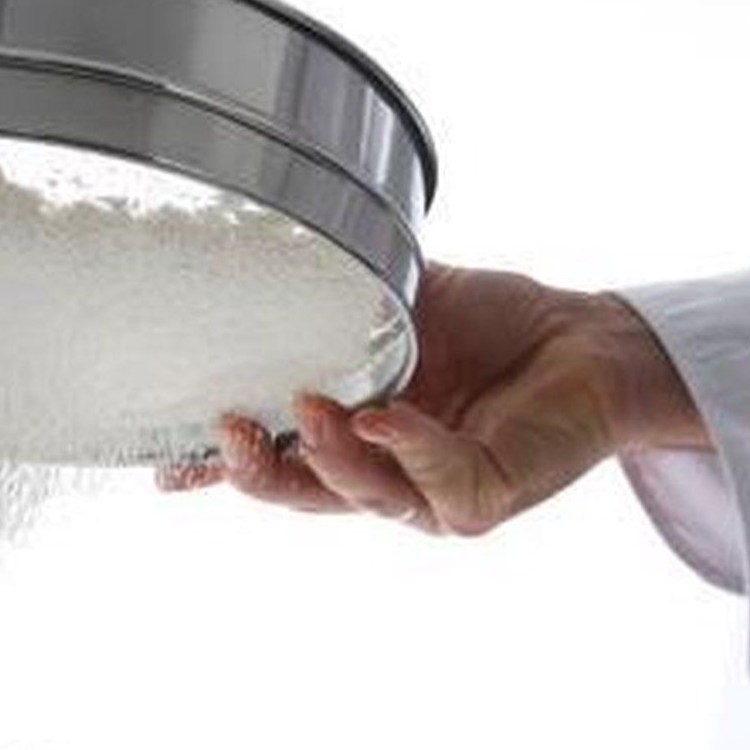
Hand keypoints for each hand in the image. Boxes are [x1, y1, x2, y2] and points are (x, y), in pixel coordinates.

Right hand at [156, 263, 709, 535]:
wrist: (583, 337)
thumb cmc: (490, 325)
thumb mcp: (398, 307)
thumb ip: (340, 299)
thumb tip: (271, 251)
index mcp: (351, 434)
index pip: (276, 460)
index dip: (221, 468)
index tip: (166, 468)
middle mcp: (383, 474)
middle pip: (304, 493)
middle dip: (258, 473)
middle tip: (226, 436)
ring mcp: (430, 493)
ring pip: (364, 494)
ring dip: (329, 458)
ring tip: (307, 413)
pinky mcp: (483, 497)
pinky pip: (438, 480)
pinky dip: (408, 448)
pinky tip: (384, 417)